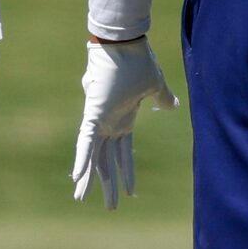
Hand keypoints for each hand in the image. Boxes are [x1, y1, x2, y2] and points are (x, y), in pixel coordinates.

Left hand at [73, 37, 175, 207]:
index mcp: (123, 119)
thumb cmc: (137, 60)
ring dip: (90, 179)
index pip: (124, 154)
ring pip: (93, 156)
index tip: (129, 192)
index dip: (127, 173)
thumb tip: (171, 106)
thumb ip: (162, 98)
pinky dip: (82, 158)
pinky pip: (85, 141)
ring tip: (81, 199)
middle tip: (108, 207)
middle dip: (107, 184)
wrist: (124, 42)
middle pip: (107, 161)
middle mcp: (110, 124)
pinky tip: (76, 176)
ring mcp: (100, 120)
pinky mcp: (93, 114)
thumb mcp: (154, 85)